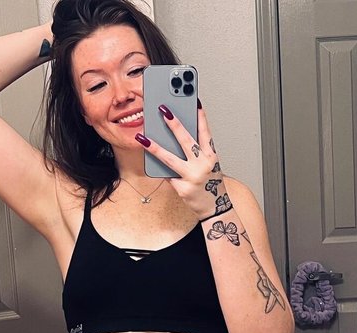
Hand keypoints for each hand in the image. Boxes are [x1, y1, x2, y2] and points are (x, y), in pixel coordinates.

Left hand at [135, 103, 231, 219]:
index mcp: (211, 156)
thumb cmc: (210, 183)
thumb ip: (196, 152)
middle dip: (174, 124)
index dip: (200, 117)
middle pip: (186, 141)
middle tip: (163, 110)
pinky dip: (159, 168)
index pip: (205, 133)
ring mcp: (192, 177)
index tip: (194, 101)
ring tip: (142, 137)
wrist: (214, 207)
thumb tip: (175, 137)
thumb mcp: (208, 164)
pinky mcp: (183, 188)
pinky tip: (150, 159)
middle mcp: (203, 165)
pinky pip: (167, 175)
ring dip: (155, 147)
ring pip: (170, 159)